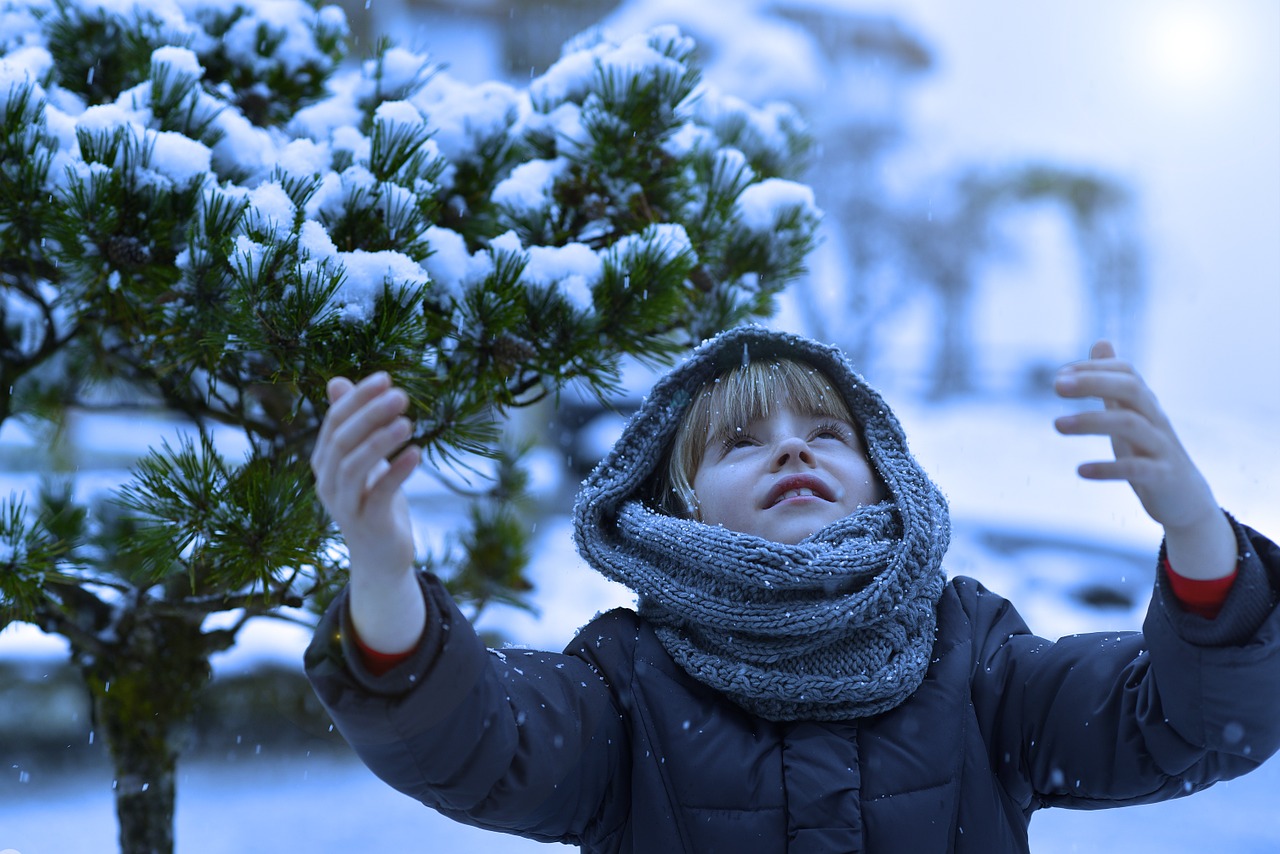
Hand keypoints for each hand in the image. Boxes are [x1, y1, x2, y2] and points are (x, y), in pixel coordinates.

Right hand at [311, 373, 426, 651]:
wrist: (381, 558)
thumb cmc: (374, 501)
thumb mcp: (364, 459)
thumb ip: (349, 422)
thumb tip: (336, 380)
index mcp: (324, 463)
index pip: (334, 423)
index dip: (357, 399)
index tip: (385, 377)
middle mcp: (328, 483)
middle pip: (342, 441)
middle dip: (370, 414)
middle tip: (401, 394)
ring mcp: (345, 505)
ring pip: (354, 467)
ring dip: (382, 441)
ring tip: (408, 422)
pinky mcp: (368, 523)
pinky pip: (380, 493)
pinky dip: (397, 472)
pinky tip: (417, 454)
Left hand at [1053, 341, 1234, 578]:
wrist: (1186, 500)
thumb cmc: (1150, 452)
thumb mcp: (1129, 414)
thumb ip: (1112, 383)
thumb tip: (1100, 341)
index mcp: (1146, 405)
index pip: (1126, 372)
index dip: (1094, 369)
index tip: (1060, 375)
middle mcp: (1156, 420)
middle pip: (1130, 389)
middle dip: (1093, 382)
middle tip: (1055, 386)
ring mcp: (1162, 448)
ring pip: (1130, 424)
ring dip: (1090, 421)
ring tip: (1056, 425)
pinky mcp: (1162, 477)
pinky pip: (1137, 469)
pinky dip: (1107, 468)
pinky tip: (1080, 470)